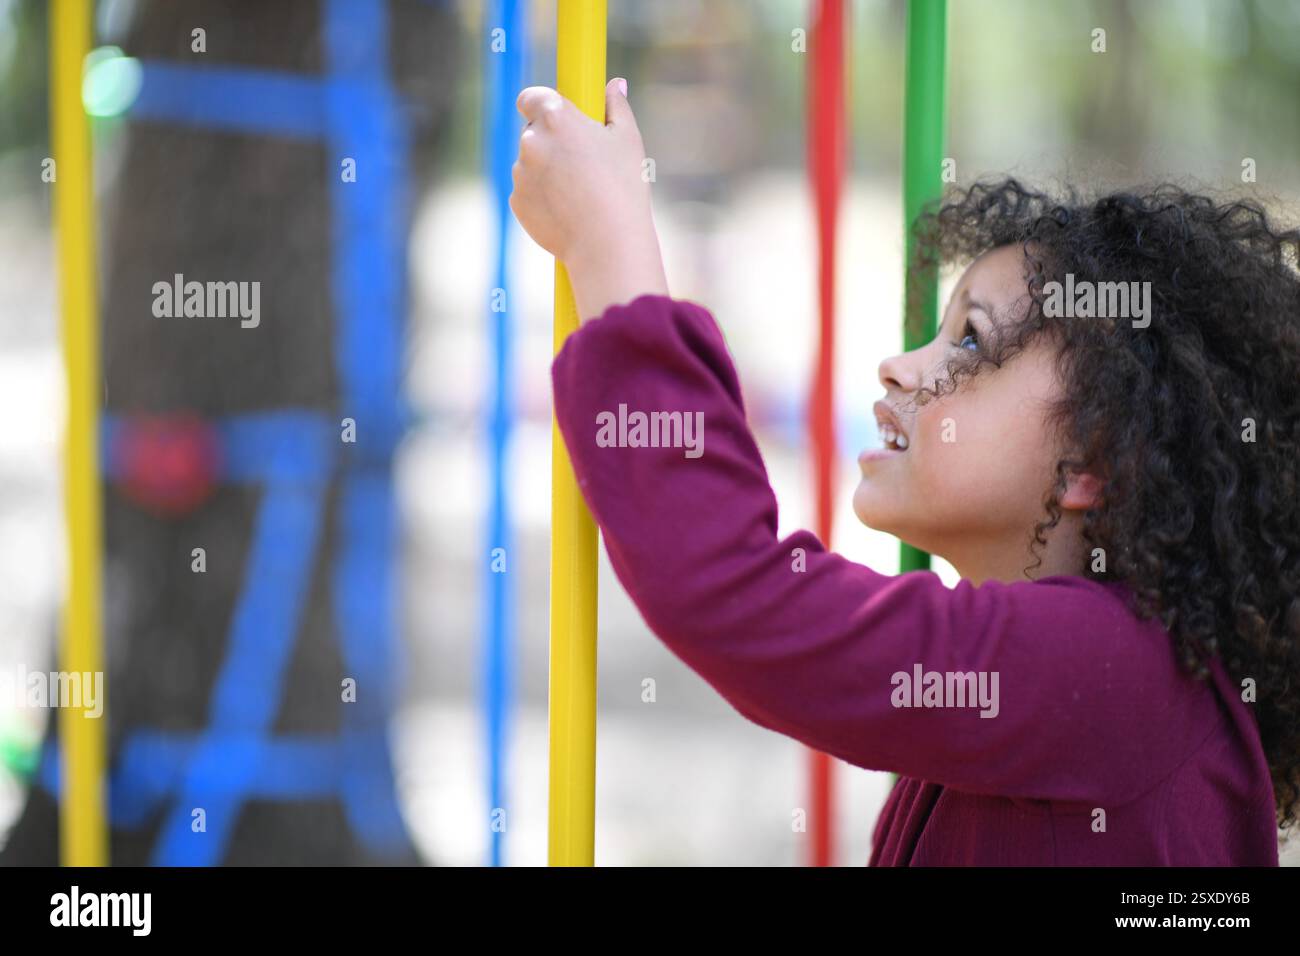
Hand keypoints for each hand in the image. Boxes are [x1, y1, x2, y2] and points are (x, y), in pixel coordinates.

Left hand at [511, 78, 667, 320]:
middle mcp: (531, 141)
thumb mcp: (628, 140)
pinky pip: (528, 191)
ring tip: (581, 192)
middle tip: (582, 162)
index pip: (531, 97)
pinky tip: (569, 210)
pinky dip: (543, 197)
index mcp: (556, 117)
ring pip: (531, 164)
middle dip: (552, 142)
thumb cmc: (622, 188)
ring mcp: (520, 172)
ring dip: (548, 171)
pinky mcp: (517, 201)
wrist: (606, 244)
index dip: (542, 104)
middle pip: (534, 132)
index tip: (557, 116)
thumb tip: (614, 85)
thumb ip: (617, 107)